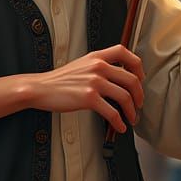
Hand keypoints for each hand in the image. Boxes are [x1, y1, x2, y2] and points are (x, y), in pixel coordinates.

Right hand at [28, 44, 144, 133]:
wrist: (41, 88)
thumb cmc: (60, 80)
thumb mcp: (81, 64)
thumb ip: (99, 66)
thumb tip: (119, 77)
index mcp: (97, 57)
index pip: (125, 53)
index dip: (137, 66)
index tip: (140, 78)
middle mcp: (98, 67)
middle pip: (131, 79)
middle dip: (139, 95)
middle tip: (139, 104)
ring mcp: (94, 82)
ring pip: (125, 97)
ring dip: (132, 111)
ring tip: (132, 118)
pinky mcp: (89, 98)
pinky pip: (112, 112)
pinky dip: (119, 122)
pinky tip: (120, 127)